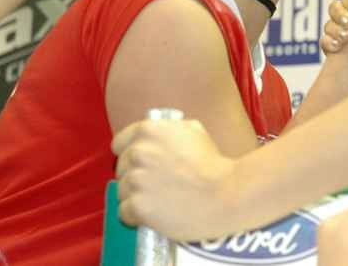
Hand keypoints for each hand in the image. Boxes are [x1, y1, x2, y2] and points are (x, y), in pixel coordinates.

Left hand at [112, 119, 235, 241]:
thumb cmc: (214, 164)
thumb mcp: (195, 131)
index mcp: (149, 131)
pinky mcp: (138, 206)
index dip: (130, 155)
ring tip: (160, 201)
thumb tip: (159, 134)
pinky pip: (124, 213)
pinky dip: (136, 217)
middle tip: (157, 185)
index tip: (142, 165)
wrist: (227, 193)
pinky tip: (155, 215)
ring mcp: (136, 180)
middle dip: (135, 177)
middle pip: (120, 169)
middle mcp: (138, 152)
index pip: (119, 143)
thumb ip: (169, 129)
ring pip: (121, 192)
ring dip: (136, 197)